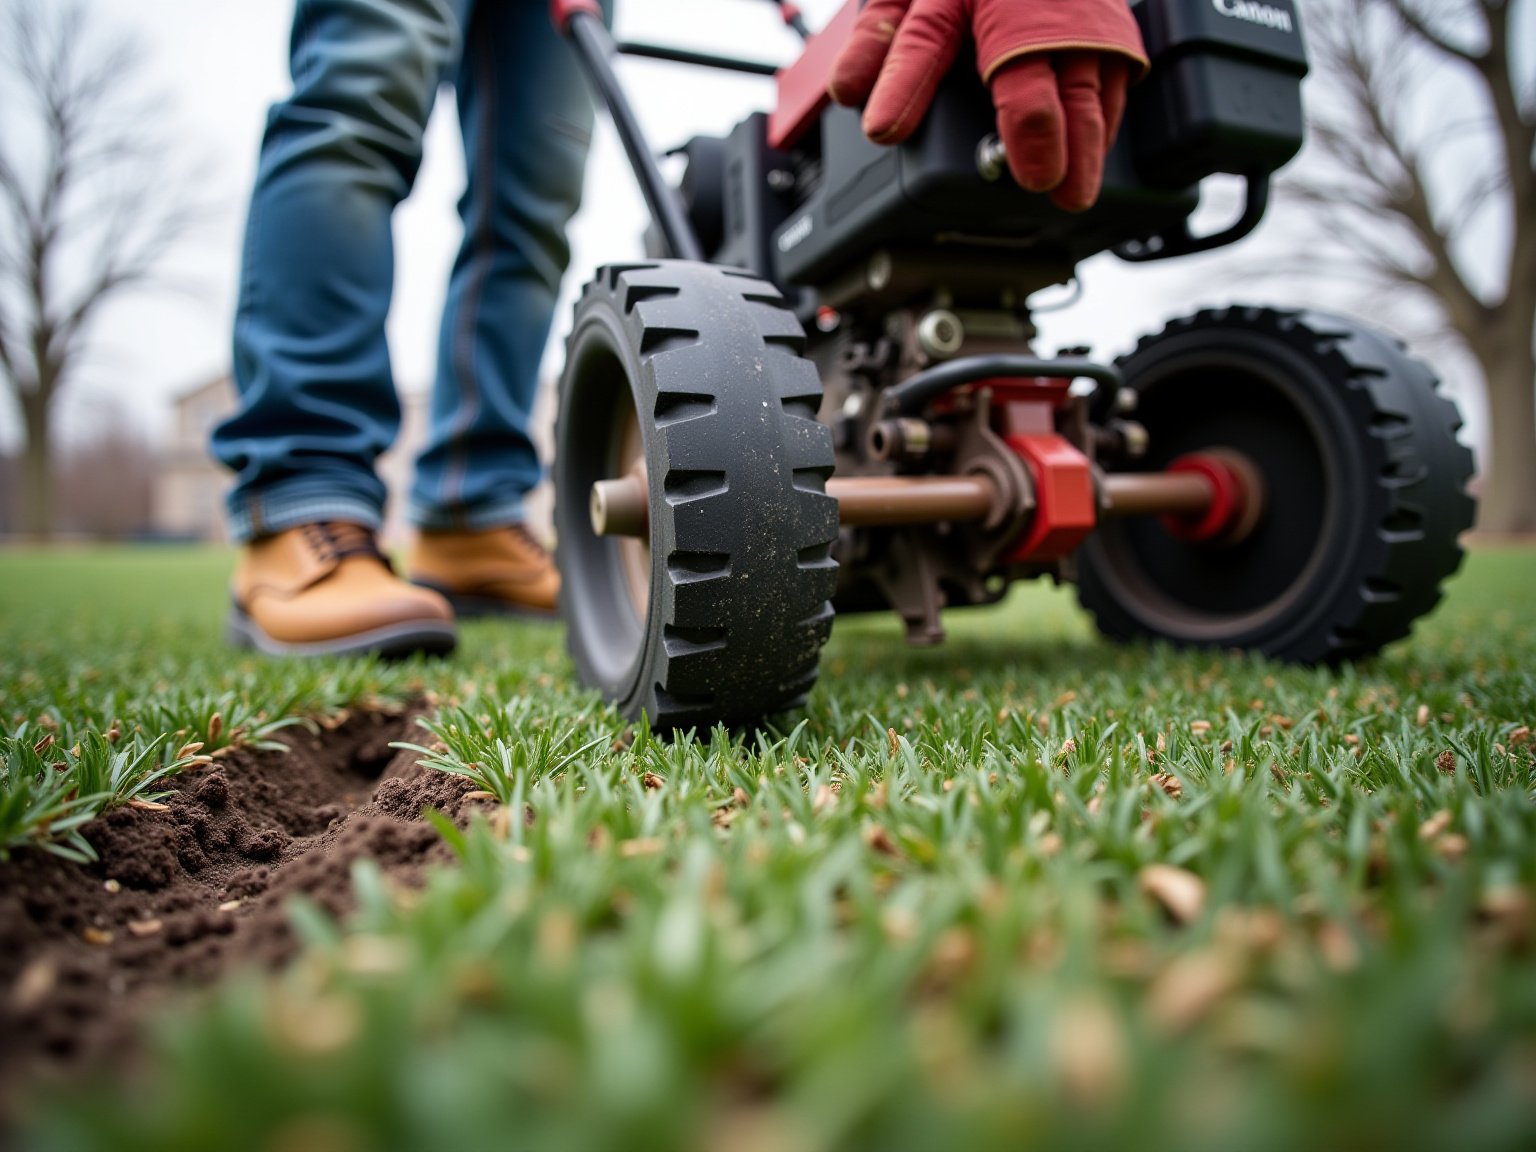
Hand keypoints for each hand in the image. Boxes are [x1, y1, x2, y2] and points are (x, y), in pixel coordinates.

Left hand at [828, 0, 1147, 211]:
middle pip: (1026, 67)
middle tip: (1035, 179)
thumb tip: (848, 91)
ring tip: (1073, 193)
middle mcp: (1018, 3)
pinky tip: (1094, 156)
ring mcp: (1070, 12)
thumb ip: (878, 39)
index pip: (922, 42)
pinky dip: (1104, 122)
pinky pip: (1112, 76)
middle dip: (1032, 127)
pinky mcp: (1106, 24)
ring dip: (1081, 142)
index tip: (884, 129)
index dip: (902, 86)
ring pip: (1080, 79)